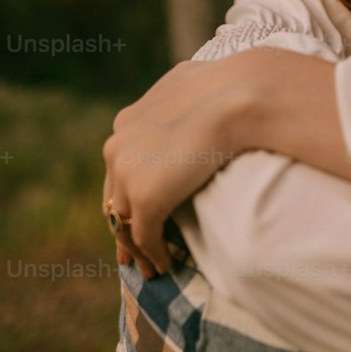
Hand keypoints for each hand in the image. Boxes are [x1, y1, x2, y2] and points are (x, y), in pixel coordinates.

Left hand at [102, 60, 239, 274]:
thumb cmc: (227, 85)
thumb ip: (179, 97)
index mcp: (126, 122)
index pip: (119, 168)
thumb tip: (192, 84)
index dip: (127, 193)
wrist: (236, 96)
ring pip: (124, 223)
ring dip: (136, 248)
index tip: (134, 213)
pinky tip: (165, 265)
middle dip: (122, 226)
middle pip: (115, 198)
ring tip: (151, 268)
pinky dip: (153, 254)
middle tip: (129, 254)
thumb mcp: (190, 83)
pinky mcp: (147, 200)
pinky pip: (144, 237)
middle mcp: (117, 149)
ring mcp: (128, 176)